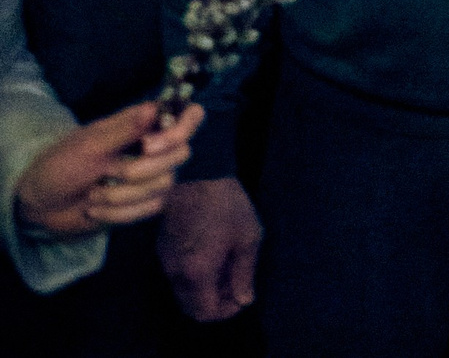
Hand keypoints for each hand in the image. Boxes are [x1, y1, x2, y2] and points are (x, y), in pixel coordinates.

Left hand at [15, 101, 200, 236]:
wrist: (41, 206)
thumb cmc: (60, 166)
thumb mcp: (88, 145)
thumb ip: (125, 129)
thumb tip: (155, 109)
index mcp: (143, 124)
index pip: (189, 116)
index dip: (181, 130)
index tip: (149, 145)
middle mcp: (155, 148)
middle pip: (181, 154)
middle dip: (142, 170)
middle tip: (112, 172)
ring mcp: (152, 177)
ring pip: (164, 185)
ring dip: (123, 194)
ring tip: (95, 193)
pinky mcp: (145, 203)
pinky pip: (151, 208)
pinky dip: (120, 212)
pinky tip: (97, 208)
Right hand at [161, 175, 261, 321]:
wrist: (196, 174)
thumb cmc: (226, 204)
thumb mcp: (247, 237)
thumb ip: (244, 273)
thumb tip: (245, 299)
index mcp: (196, 273)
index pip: (205, 313)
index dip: (226, 311)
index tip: (242, 296)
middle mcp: (175, 273)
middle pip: (192, 307)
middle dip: (217, 302)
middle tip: (237, 282)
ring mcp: (165, 261)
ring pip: (184, 293)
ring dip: (206, 289)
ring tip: (229, 266)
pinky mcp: (162, 249)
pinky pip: (178, 276)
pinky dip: (195, 276)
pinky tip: (213, 255)